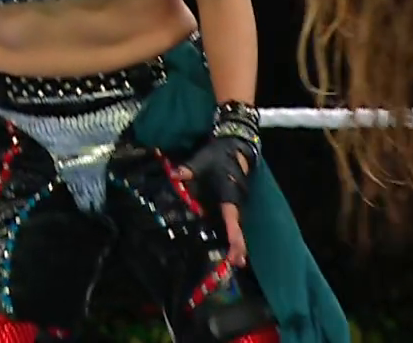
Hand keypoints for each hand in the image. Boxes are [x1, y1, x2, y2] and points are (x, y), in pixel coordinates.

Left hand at [175, 139, 255, 267]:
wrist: (236, 147)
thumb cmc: (220, 155)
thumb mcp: (204, 159)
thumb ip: (189, 170)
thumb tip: (175, 175)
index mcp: (229, 195)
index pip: (232, 220)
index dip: (234, 237)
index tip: (236, 252)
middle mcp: (234, 203)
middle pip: (236, 229)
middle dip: (237, 247)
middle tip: (235, 264)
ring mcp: (232, 205)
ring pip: (234, 227)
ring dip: (234, 244)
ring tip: (232, 262)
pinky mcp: (228, 204)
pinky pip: (229, 222)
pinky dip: (229, 235)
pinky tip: (225, 247)